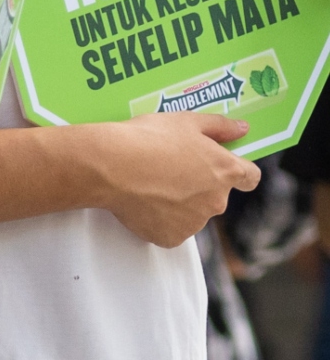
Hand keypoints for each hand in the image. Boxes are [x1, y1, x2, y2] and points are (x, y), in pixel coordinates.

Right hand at [86, 114, 257, 246]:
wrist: (109, 167)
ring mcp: (194, 222)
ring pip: (191, 214)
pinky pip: (169, 230)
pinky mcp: (170, 237)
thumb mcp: (185, 121)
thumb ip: (220, 126)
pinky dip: (159, 221)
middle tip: (168, 172)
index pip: (250, 178)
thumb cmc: (147, 140)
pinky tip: (143, 204)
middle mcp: (216, 200)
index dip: (237, 173)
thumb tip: (241, 129)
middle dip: (197, 187)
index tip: (220, 169)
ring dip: (178, 204)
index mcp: (226, 170)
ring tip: (150, 186)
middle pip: (215, 196)